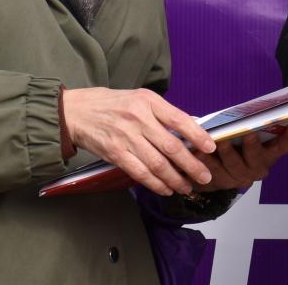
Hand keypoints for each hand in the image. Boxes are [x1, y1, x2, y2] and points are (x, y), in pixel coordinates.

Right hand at [61, 87, 215, 197]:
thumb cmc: (113, 104)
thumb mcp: (140, 98)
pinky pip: (139, 173)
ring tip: (187, 187)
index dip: (197, 135)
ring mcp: (126, 137)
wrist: (76, 112)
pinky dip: (155, 184)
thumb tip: (191, 128)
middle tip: (204, 176)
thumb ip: (163, 113)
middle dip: (191, 164)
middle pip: (171, 146)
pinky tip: (165, 189)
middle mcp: (139, 118)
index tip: (210, 147)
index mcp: (149, 101)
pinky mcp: (115, 153)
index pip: (180, 119)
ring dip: (175, 179)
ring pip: (157, 164)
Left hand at [196, 125, 287, 191]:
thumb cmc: (239, 145)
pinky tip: (199, 152)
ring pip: (232, 166)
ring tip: (219, 142)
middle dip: (252, 146)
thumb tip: (261, 106)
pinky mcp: (219, 183)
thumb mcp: (250, 137)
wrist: (219, 172)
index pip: (283, 147)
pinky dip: (206, 162)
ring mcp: (238, 178)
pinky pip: (212, 173)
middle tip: (249, 134)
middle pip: (256, 158)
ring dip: (226, 154)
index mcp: (269, 155)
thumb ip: (256, 126)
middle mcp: (256, 169)